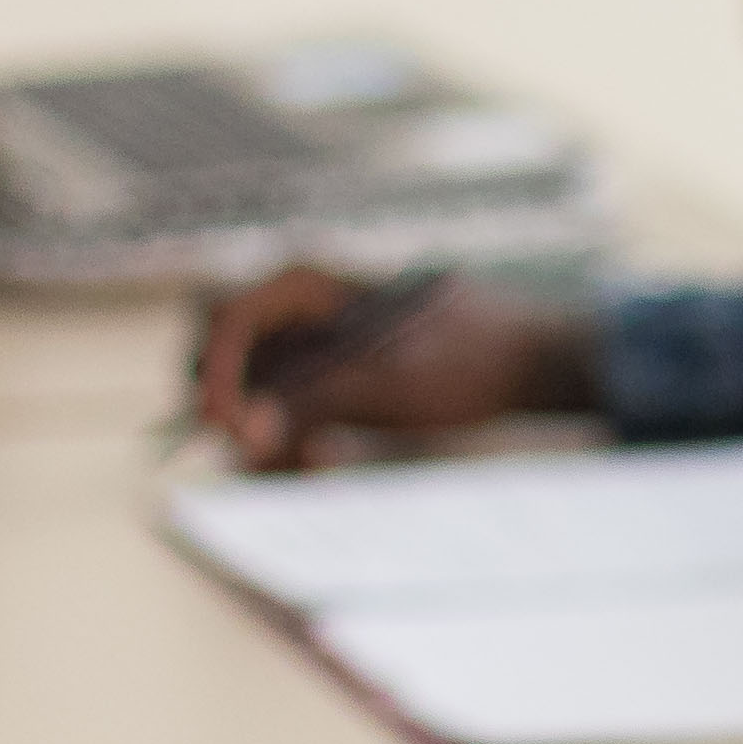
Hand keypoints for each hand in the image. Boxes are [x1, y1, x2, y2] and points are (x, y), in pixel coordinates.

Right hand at [193, 265, 592, 467]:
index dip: (218, 378)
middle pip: (222, 360)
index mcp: (304, 285)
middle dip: (237, 411)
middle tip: (273, 453)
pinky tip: (328, 458)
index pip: (226, 323)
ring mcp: (306, 347)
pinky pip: (281, 416)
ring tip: (320, 458)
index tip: (233, 432)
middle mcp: (295, 311)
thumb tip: (246, 433)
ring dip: (268, 436)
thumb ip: (312, 400)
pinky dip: (293, 442)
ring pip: (250, 396)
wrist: (524, 363)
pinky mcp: (322, 383)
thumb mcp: (388, 380)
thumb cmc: (464, 356)